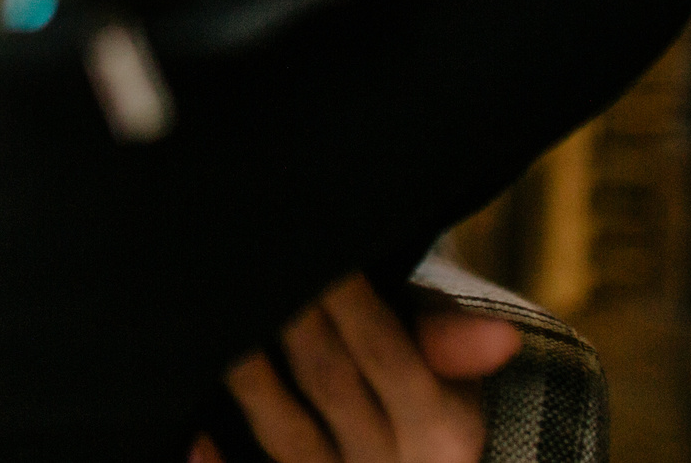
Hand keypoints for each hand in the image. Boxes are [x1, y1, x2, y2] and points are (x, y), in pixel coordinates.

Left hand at [194, 274, 521, 462]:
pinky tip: (190, 438)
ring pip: (289, 436)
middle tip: (246, 261)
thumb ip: (448, 336)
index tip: (312, 249)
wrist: (405, 458)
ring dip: (251, 380)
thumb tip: (500, 339)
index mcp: (446, 428)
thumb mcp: (446, 362)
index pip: (390, 353)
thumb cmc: (414, 381)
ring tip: (214, 326)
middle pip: (332, 383)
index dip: (348, 302)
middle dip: (291, 321)